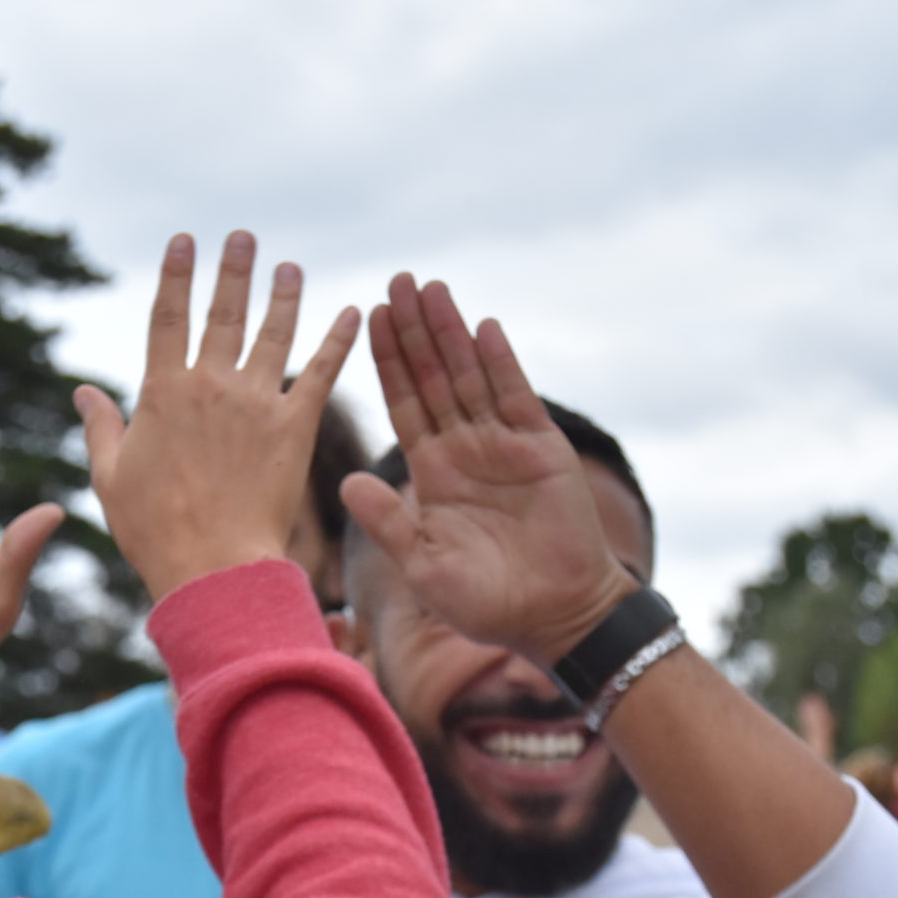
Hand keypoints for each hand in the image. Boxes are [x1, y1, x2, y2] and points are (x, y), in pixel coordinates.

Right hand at [74, 231, 358, 599]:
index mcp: (162, 392)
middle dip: (234, 271)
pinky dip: (339, 341)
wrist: (212, 566)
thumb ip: (101, 429)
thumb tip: (82, 392)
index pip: (168, 317)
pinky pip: (322, 374)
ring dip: (284, 296)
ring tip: (290, 268)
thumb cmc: (154, 532)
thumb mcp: (111, 478)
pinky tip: (353, 313)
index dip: (176, 276)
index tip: (184, 242)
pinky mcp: (295, 428)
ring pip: (274, 333)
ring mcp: (256, 403)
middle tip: (244, 238)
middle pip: (224, 313)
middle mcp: (211, 385)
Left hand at [338, 274, 632, 665]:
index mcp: (432, 473)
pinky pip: (515, 396)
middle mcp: (465, 449)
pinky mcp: (541, 447)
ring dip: (451, 332)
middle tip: (395, 280)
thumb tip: (344, 482)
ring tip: (430, 288)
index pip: (404, 404)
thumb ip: (388, 523)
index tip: (367, 317)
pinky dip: (500, 362)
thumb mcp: (423, 566)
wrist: (553, 617)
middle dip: (414, 331)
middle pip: (434, 377)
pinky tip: (481, 326)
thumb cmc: (486, 603)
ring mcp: (504, 444)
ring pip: (471, 376)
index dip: (387, 362)